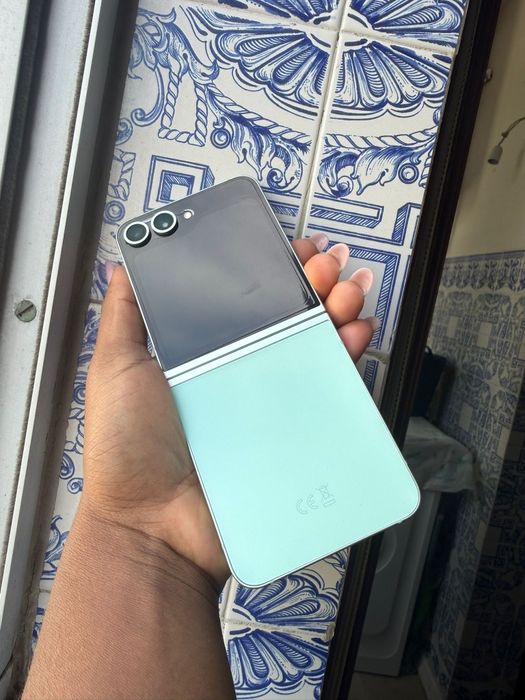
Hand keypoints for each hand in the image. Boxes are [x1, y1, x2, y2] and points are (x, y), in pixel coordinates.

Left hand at [83, 236, 376, 587]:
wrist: (153, 526)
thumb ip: (125, 317)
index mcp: (202, 355)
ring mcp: (267, 404)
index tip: (290, 248)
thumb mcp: (117, 370)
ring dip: (336, 311)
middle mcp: (239, 374)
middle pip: (285, 320)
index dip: (270, 272)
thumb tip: (125, 264)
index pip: (244, 302)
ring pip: (312, 348)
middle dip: (312, 284)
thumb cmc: (127, 449)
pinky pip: (325, 391)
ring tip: (347, 288)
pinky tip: (354, 332)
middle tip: (326, 263)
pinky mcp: (291, 433)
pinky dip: (346, 357)